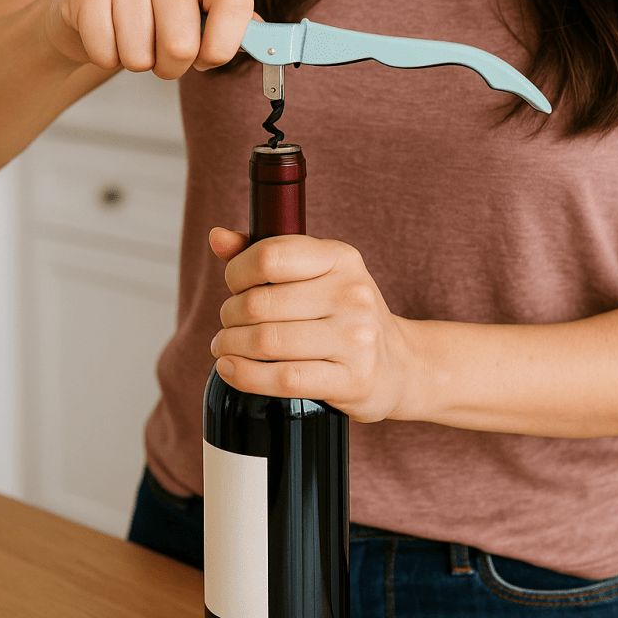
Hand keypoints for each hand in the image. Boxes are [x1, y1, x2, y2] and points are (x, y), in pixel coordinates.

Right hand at [43, 0, 263, 77]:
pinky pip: (105, 52)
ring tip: (134, 39)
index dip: (225, 44)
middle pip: (182, 44)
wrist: (92, 5)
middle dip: (172, 67)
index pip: (236, 0)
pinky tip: (108, 36)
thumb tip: (274, 46)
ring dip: (138, 63)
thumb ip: (239, 30)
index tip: (210, 60)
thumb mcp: (203, 17)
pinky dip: (107, 58)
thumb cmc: (157, 17)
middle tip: (162, 53)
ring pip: (140, 55)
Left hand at [208, 227, 419, 422]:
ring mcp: (355, 338)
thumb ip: (267, 254)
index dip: (237, 272)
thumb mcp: (317, 274)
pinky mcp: (352, 380)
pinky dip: (246, 376)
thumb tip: (217, 237)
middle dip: (229, 315)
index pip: (270, 256)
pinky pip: (284, 379)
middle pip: (260, 303)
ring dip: (231, 346)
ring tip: (225, 347)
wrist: (400, 364)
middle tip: (227, 324)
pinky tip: (232, 370)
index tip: (233, 286)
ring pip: (267, 341)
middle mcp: (351, 293)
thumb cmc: (344, 314)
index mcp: (341, 258)